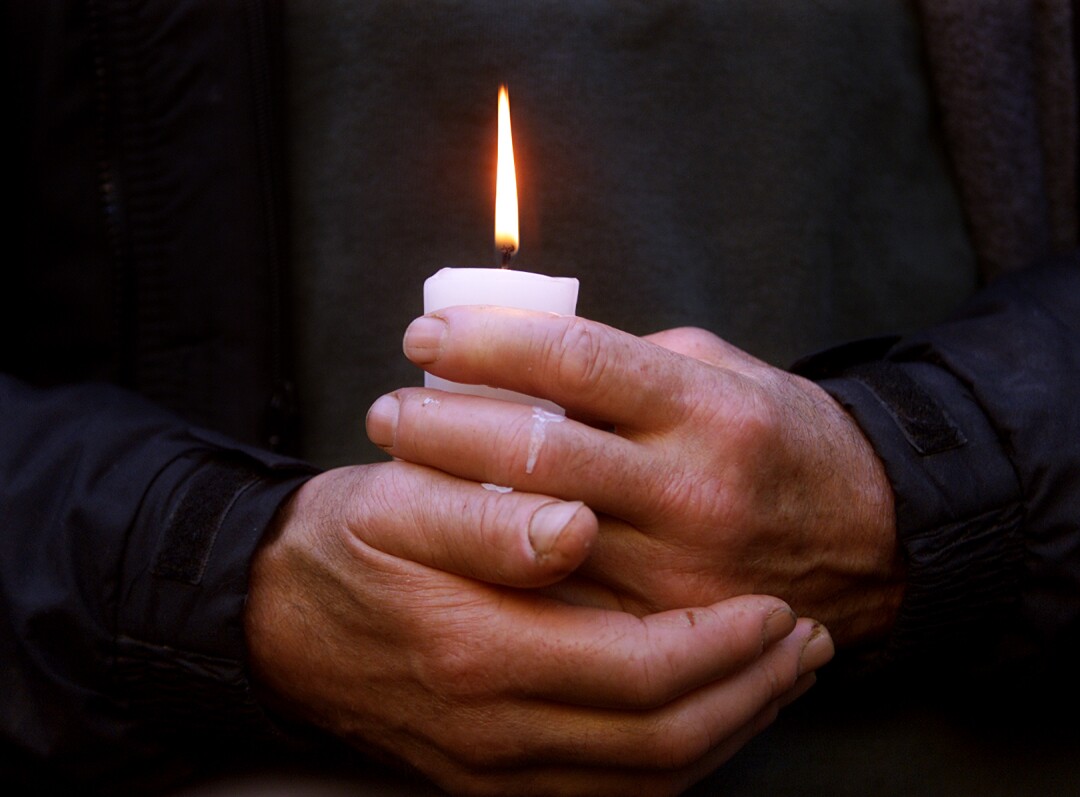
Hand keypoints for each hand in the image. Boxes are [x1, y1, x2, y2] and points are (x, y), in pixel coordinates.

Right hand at [245, 463, 832, 795]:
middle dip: (750, 692)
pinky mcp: (489, 779)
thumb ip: (484, 516)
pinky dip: (675, 758)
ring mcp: (492, 768)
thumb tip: (573, 527)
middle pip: (661, 740)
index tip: (774, 603)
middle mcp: (493, 731)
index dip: (722, 644)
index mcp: (479, 651)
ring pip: (645, 778)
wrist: (277, 623)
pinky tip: (708, 715)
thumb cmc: (344, 546)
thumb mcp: (394, 504)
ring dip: (727, 729)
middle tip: (803, 641)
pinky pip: (609, 791)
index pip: (639, 669)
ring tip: (778, 676)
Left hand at [366, 308, 902, 645]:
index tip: (424, 334)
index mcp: (705, 407)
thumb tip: (517, 353)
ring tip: (403, 464)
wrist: (869, 537)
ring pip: (534, 532)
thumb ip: (623, 366)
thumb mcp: (717, 373)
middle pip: (538, 451)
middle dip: (442, 425)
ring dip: (451, 494)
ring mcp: (678, 568)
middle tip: (389, 410)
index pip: (576, 360)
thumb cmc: (776, 436)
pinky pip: (561, 594)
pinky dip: (498, 559)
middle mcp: (691, 488)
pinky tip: (456, 534)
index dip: (487, 341)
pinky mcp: (667, 626)